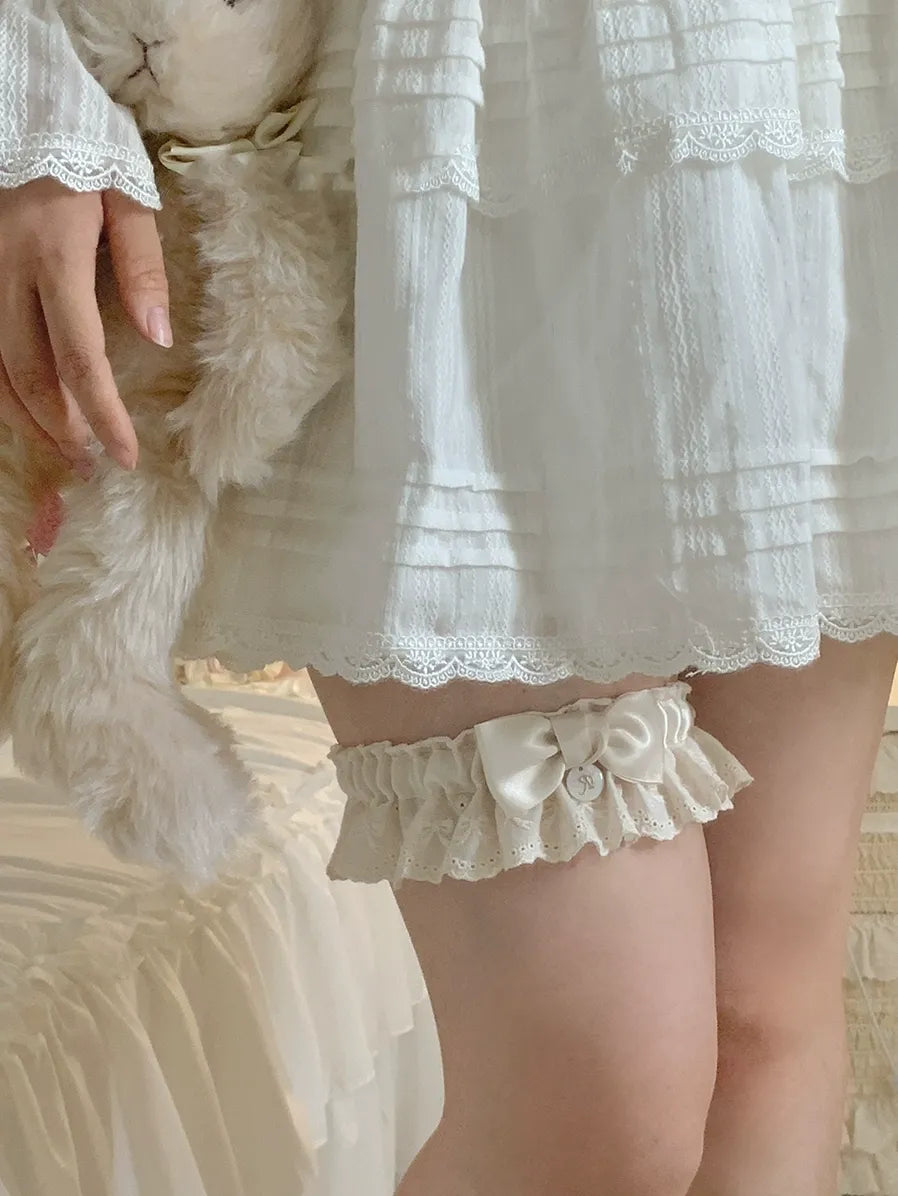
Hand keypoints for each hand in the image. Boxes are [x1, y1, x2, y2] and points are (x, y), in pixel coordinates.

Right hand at [0, 179, 170, 471]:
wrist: (22, 106)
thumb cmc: (85, 151)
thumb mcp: (128, 197)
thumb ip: (143, 269)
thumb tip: (158, 338)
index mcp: (54, 256)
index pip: (79, 358)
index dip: (103, 415)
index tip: (126, 455)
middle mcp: (5, 274)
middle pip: (28, 376)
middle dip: (62, 430)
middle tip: (92, 464)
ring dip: (27, 420)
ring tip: (63, 451)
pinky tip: (24, 414)